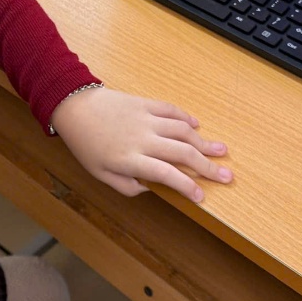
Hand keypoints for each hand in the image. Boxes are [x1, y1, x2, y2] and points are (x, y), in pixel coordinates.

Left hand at [49, 87, 231, 202]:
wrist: (74, 107)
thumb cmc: (85, 144)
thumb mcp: (100, 174)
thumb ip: (126, 186)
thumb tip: (150, 188)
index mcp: (131, 160)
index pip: (167, 175)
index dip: (187, 187)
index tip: (201, 196)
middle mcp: (143, 139)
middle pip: (183, 153)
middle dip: (208, 166)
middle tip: (227, 175)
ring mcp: (146, 119)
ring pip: (182, 131)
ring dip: (204, 141)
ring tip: (222, 150)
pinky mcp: (145, 104)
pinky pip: (171, 110)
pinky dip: (186, 117)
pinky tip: (197, 125)